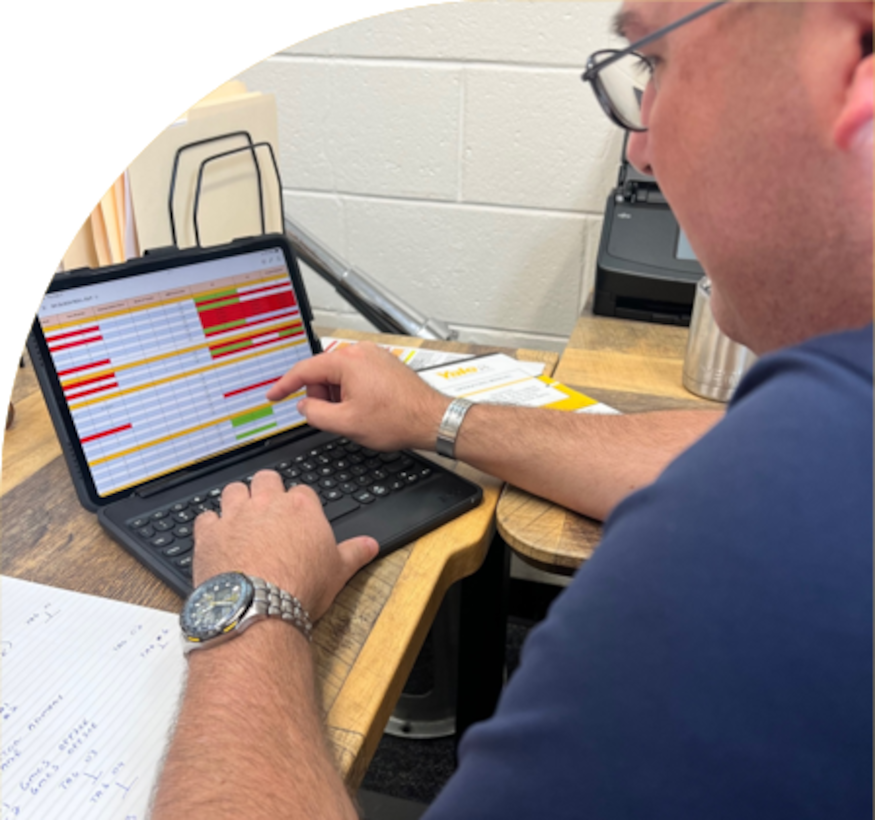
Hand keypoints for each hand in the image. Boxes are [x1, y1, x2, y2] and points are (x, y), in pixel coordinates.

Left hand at [192, 471, 378, 620]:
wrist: (259, 607)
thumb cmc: (301, 587)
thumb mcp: (338, 572)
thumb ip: (355, 553)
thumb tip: (370, 545)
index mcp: (300, 508)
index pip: (302, 491)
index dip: (299, 503)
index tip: (299, 516)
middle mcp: (267, 504)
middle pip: (266, 479)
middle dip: (267, 489)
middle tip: (269, 508)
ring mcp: (235, 517)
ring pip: (234, 490)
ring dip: (237, 499)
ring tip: (241, 517)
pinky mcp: (210, 534)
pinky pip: (206, 517)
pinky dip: (211, 525)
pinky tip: (216, 537)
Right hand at [266, 341, 449, 451]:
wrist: (432, 419)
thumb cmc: (397, 419)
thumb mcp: (346, 424)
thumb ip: (316, 414)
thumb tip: (304, 407)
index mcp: (347, 361)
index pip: (305, 370)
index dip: (285, 386)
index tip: (273, 395)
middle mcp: (361, 352)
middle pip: (323, 373)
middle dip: (322, 397)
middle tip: (333, 418)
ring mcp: (374, 356)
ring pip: (340, 376)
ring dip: (339, 397)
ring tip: (356, 415)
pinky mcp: (384, 364)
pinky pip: (357, 376)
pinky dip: (353, 392)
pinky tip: (366, 409)